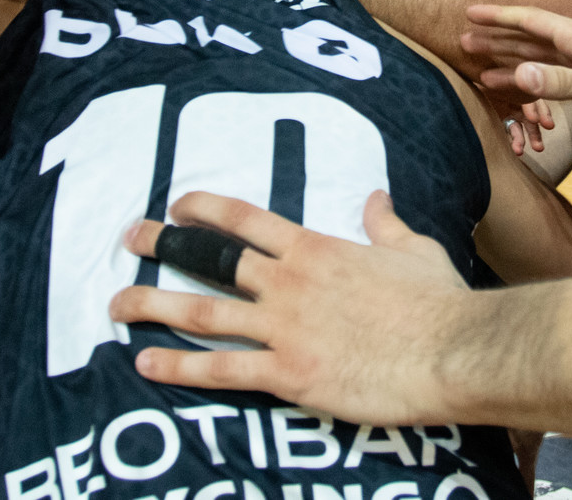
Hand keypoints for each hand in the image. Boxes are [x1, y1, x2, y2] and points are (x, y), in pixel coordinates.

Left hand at [110, 189, 473, 425]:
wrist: (454, 350)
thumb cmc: (439, 303)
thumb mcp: (414, 250)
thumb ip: (385, 225)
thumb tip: (376, 198)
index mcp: (315, 249)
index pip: (245, 219)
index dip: (205, 208)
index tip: (178, 204)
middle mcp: (289, 282)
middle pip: (210, 259)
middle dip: (164, 246)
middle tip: (130, 240)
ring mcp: (284, 327)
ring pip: (203, 311)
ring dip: (154, 304)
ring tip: (117, 303)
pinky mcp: (289, 373)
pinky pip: (222, 369)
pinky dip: (180, 367)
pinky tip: (146, 364)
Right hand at [467, 4, 571, 131]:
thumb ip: (564, 81)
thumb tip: (518, 72)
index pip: (533, 22)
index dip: (501, 17)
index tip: (470, 11)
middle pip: (532, 39)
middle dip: (498, 39)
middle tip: (463, 39)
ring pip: (544, 59)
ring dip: (515, 61)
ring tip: (485, 68)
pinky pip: (559, 78)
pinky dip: (538, 84)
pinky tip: (533, 92)